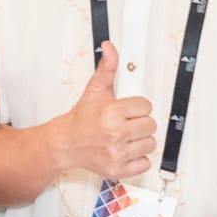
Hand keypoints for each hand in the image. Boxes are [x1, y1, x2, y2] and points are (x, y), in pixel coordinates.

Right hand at [48, 41, 157, 186]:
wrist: (66, 143)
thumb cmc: (82, 119)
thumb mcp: (95, 90)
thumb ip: (107, 68)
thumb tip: (109, 48)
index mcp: (111, 113)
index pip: (146, 106)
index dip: (137, 106)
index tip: (127, 109)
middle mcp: (115, 134)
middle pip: (150, 125)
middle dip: (140, 122)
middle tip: (126, 123)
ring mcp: (117, 154)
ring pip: (150, 144)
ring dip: (140, 140)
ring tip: (125, 136)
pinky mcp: (118, 169)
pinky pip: (144, 163)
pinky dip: (138, 159)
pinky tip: (125, 150)